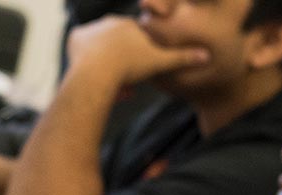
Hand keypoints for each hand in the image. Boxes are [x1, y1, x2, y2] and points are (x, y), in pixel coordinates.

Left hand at [64, 17, 208, 84]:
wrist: (97, 72)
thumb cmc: (130, 66)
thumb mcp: (160, 63)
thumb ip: (181, 58)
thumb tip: (207, 56)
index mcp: (129, 24)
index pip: (137, 40)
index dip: (139, 59)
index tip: (138, 74)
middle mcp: (109, 22)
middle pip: (118, 46)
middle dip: (122, 65)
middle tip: (124, 85)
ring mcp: (90, 29)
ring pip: (100, 49)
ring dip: (105, 65)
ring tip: (109, 85)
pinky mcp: (74, 38)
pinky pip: (80, 50)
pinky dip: (85, 61)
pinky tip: (90, 72)